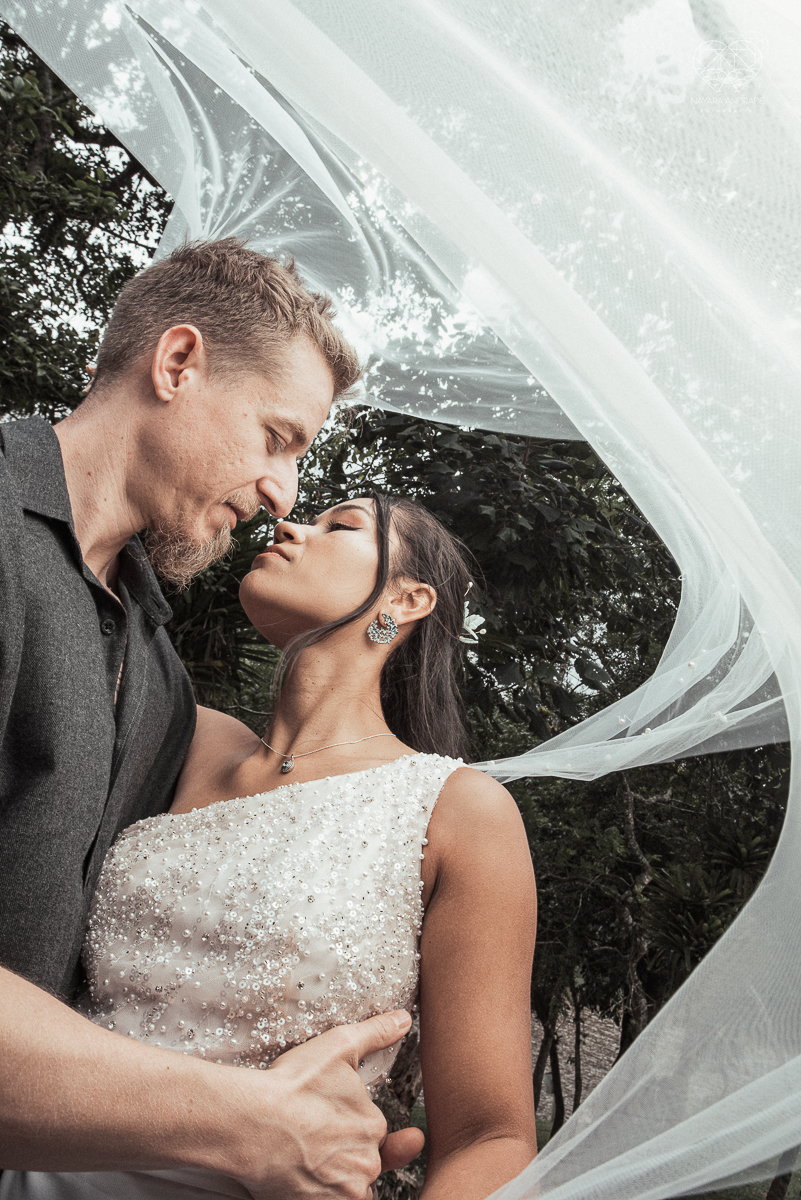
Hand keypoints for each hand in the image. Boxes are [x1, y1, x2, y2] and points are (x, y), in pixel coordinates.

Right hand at [230, 1009, 416, 1199]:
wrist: (249, 1123)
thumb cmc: (292, 1085)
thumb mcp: (338, 1046)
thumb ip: (375, 1034)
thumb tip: (403, 1019)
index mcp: (373, 1125)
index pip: (372, 1131)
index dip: (349, 1123)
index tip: (327, 1118)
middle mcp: (366, 1164)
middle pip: (363, 1161)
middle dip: (346, 1151)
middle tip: (316, 1137)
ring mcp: (344, 1191)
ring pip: (349, 1185)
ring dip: (337, 1175)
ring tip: (309, 1157)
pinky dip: (323, 1193)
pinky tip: (304, 1174)